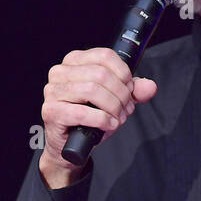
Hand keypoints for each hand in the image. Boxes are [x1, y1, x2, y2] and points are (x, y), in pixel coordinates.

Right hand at [39, 47, 156, 187]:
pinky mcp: (51, 111)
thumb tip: (149, 86)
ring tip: (118, 117)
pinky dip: (102, 120)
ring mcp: (53, 91)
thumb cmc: (90, 118)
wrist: (70, 144)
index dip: (123, 73)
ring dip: (113, 107)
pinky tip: (109, 124)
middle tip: (126, 108)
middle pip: (101, 74)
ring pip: (92, 90)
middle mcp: (60, 72)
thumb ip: (133, 91)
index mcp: (74, 61)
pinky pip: (82, 112)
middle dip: (121, 94)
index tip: (130, 89)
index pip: (104, 55)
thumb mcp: (115, 99)